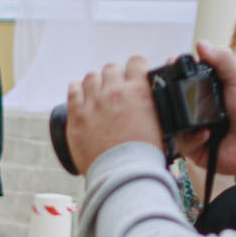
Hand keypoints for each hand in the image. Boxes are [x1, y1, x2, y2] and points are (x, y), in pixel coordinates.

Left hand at [62, 56, 164, 174]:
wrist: (123, 175)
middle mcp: (115, 92)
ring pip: (91, 77)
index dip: (135, 68)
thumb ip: (158, 108)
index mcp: (139, 92)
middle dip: (114, 76)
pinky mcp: (76, 115)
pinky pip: (73, 90)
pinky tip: (81, 94)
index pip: (136, 62)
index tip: (134, 75)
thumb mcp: (162, 125)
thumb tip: (158, 100)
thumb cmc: (144, 156)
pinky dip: (77, 89)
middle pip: (111, 68)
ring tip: (98, 94)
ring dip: (96, 83)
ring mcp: (94, 103)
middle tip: (115, 90)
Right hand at [174, 41, 235, 179]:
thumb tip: (202, 44)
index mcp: (205, 90)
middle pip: (171, 100)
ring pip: (171, 123)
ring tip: (195, 118)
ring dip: (180, 119)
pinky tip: (206, 134)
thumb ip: (223, 61)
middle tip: (174, 92)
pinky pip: (182, 144)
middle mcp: (196, 108)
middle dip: (169, 96)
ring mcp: (193, 128)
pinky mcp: (194, 148)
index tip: (171, 63)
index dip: (173, 71)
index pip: (182, 79)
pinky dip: (192, 138)